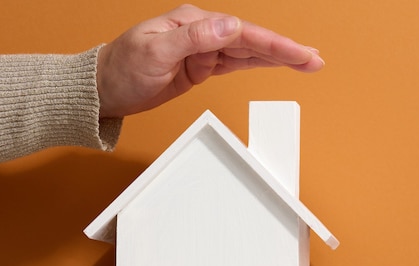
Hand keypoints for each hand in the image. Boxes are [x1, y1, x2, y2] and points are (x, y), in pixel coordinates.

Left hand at [97, 4, 324, 117]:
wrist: (105, 90)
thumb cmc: (122, 68)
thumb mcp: (154, 52)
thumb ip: (194, 39)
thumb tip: (230, 26)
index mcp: (192, 22)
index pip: (241, 32)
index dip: (273, 44)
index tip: (297, 53)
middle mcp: (201, 32)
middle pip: (252, 41)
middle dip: (285, 51)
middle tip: (314, 59)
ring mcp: (202, 50)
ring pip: (248, 53)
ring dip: (277, 58)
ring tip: (306, 62)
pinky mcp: (201, 67)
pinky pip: (236, 65)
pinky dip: (258, 65)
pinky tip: (275, 65)